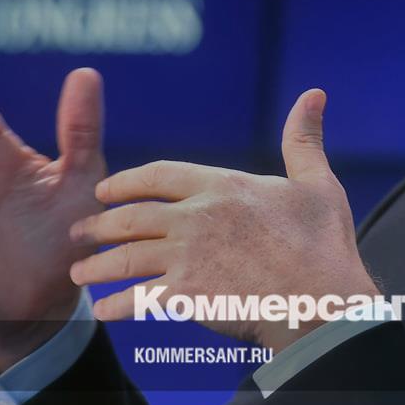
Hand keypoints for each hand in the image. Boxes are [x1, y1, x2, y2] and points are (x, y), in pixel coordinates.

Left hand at [68, 88, 379, 352]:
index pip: (158, 175)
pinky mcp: (187, 295)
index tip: (105, 191)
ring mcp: (188, 256)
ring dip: (98, 266)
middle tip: (80, 233)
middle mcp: (197, 216)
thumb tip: (314, 94)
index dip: (126, 182)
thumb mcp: (316, 183)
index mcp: (223, 185)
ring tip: (80, 274)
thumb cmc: (324, 243)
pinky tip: (103, 310)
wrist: (322, 300)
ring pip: (126, 257)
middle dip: (99, 225)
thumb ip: (303, 140)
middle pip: (131, 215)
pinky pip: (137, 298)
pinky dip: (116, 305)